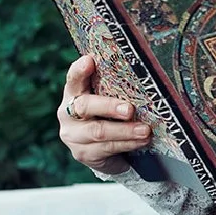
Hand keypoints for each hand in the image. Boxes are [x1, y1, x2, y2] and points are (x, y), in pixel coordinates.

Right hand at [57, 54, 150, 174]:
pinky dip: (128, 144)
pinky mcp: (82, 153)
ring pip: (99, 131)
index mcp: (74, 93)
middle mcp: (68, 112)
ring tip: (145, 130)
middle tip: (130, 110)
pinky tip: (142, 141)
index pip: (73, 78)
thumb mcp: (110, 98)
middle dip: (109, 106)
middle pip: (85, 106)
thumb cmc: (110, 114)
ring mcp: (73, 135)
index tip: (90, 61)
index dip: (79, 70)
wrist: (103, 149)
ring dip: (125, 131)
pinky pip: (107, 148)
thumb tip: (147, 71)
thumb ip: (116, 86)